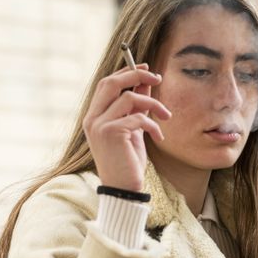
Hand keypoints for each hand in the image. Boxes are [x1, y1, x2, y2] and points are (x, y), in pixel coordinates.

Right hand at [83, 63, 171, 191]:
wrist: (123, 188)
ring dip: (153, 104)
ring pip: (129, 98)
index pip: (106, 84)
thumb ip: (136, 107)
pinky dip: (153, 125)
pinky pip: (138, 117)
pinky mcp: (111, 133)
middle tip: (157, 78)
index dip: (126, 72)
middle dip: (136, 75)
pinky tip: (158, 136)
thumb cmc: (127, 161)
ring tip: (165, 116)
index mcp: (94, 116)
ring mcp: (99, 125)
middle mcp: (92, 119)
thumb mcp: (133, 129)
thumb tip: (145, 83)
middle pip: (111, 82)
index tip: (147, 69)